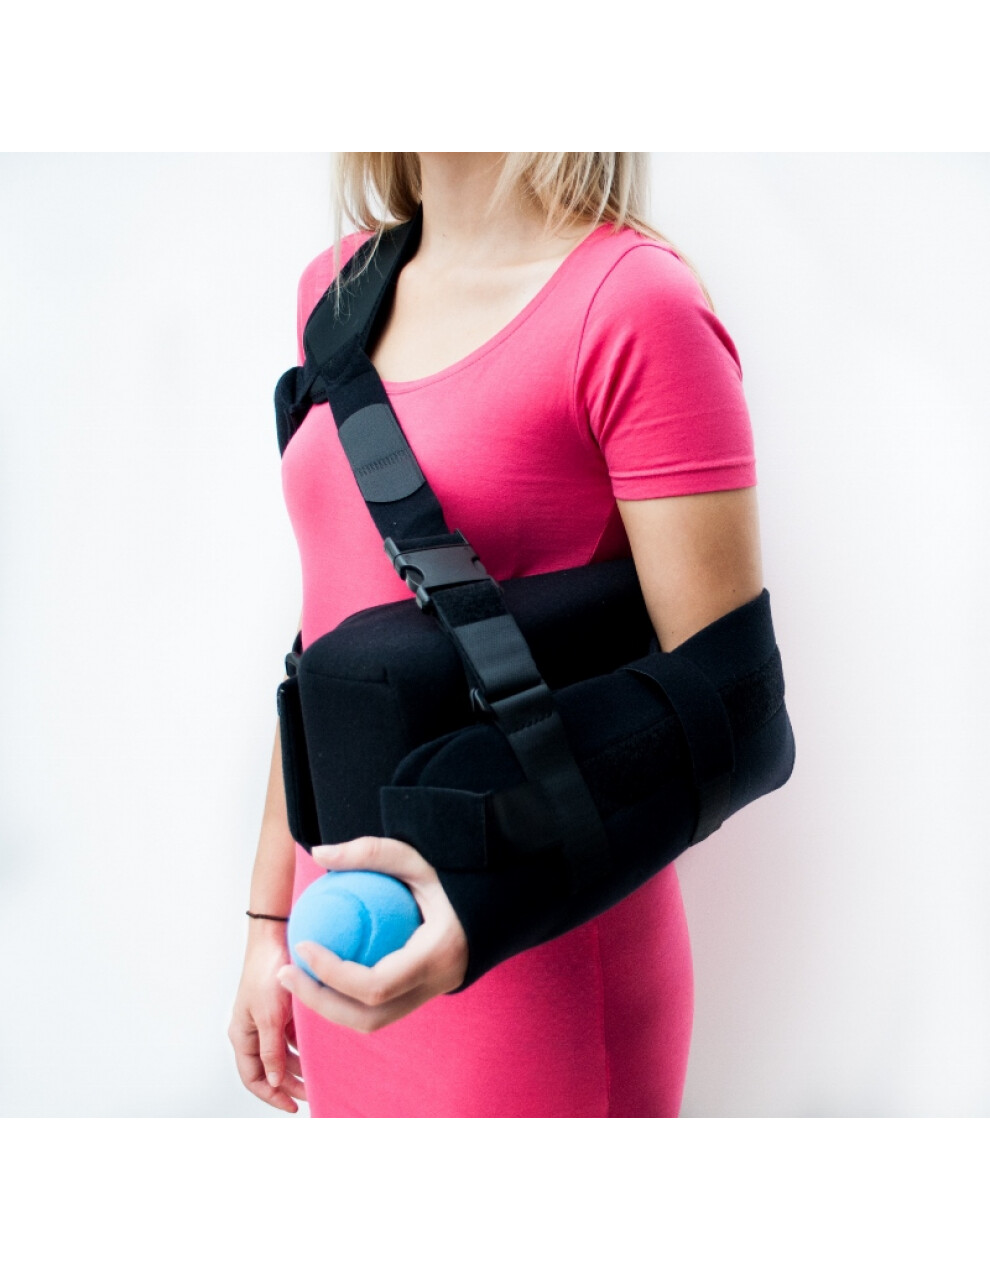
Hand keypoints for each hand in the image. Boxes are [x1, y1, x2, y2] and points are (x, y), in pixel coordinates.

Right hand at [229, 925, 306, 1112]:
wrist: (277, 937)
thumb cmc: (267, 973)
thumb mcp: (269, 1017)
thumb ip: (270, 1051)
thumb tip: (272, 1081)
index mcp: (241, 1034)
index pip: (253, 1078)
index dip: (271, 1094)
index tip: (293, 1105)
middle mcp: (253, 1029)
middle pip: (270, 1068)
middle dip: (289, 1083)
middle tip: (313, 1092)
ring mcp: (267, 1019)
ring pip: (283, 1053)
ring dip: (298, 1065)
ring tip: (319, 1074)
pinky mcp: (282, 1009)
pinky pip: (292, 1036)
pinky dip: (303, 1045)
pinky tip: (319, 1049)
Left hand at [276, 836, 468, 1031]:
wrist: (502, 899)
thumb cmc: (460, 875)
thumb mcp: (417, 857)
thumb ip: (371, 853)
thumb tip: (320, 853)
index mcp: (437, 956)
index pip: (376, 986)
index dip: (333, 975)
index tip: (302, 947)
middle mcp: (437, 984)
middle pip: (369, 1018)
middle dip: (321, 1002)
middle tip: (285, 974)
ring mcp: (433, 993)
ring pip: (374, 1021)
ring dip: (331, 1006)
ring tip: (297, 977)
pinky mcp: (425, 992)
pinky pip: (382, 1007)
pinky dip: (349, 997)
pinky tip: (324, 971)